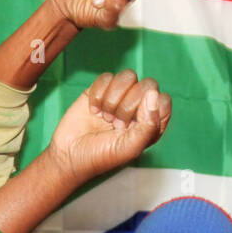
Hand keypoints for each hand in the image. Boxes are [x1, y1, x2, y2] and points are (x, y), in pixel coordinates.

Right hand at [45, 70, 170, 185]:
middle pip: (148, 85)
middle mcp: (139, 107)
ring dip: (113, 98)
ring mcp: (120, 96)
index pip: (162, 101)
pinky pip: (107, 77)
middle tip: (116, 125)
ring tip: (105, 117)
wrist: (69, 154)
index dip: (148, 109)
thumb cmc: (102, 156)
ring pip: (128, 76)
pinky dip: (98, 94)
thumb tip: (153, 94)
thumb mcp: (130, 147)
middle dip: (128, 106)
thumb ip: (149, 124)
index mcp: (151, 123)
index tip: (132, 125)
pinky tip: (94, 110)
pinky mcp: (101, 89)